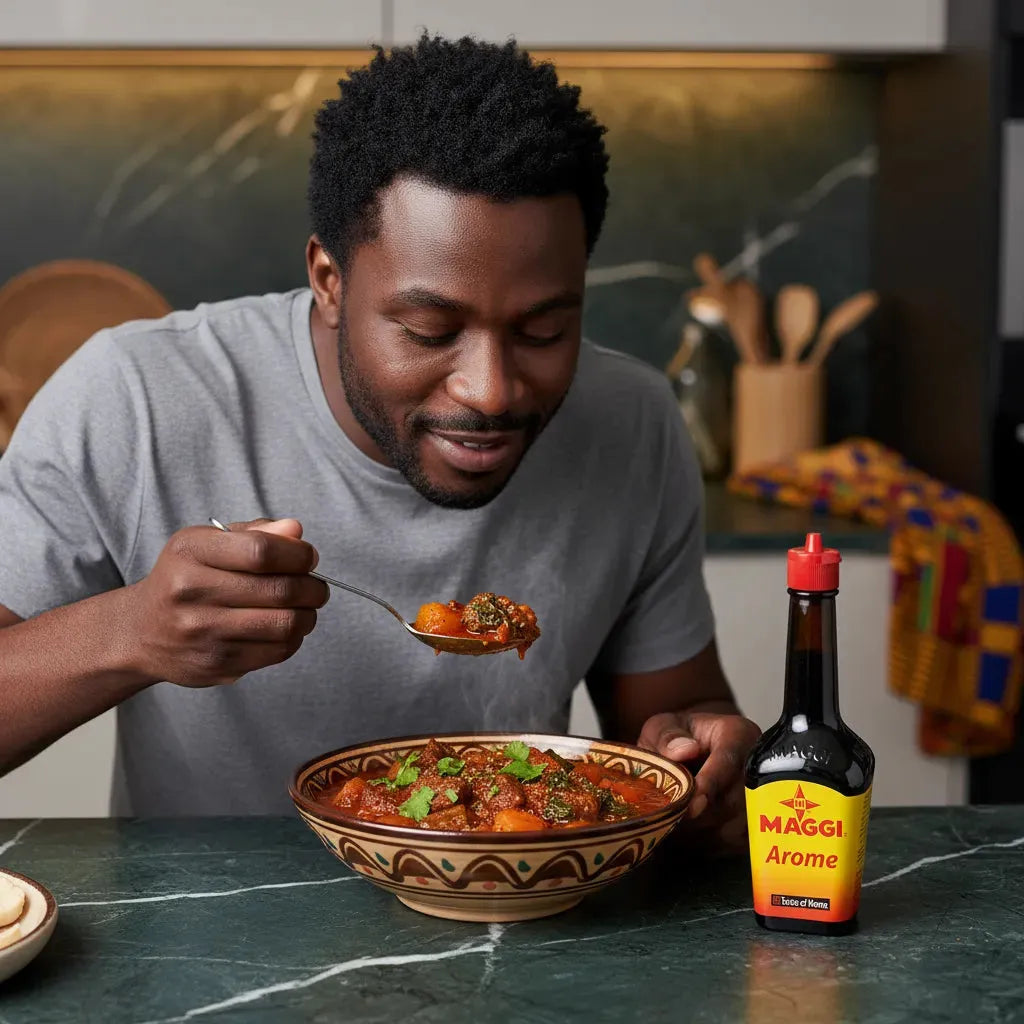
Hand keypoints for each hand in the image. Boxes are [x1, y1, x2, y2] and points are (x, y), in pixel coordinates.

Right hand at [127, 518, 328, 686]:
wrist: (140, 632)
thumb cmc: (185, 579)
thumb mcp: (208, 543)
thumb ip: (256, 533)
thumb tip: (296, 530)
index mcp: (190, 552)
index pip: (262, 551)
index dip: (298, 554)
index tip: (308, 557)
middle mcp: (191, 592)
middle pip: (280, 590)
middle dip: (313, 588)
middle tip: (316, 587)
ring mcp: (202, 632)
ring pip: (285, 625)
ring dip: (308, 615)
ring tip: (305, 607)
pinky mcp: (216, 664)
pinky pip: (277, 652)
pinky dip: (293, 639)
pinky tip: (285, 628)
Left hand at [639, 708, 760, 853]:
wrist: (690, 754)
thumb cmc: (677, 739)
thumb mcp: (664, 726)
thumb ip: (667, 736)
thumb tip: (684, 751)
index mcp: (738, 734)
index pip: (729, 760)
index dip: (710, 784)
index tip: (692, 803)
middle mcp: (757, 766)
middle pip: (736, 800)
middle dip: (702, 815)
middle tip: (671, 820)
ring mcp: (762, 797)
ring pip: (737, 826)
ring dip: (703, 832)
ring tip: (675, 825)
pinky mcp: (755, 824)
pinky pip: (735, 843)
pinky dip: (709, 844)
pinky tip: (689, 836)